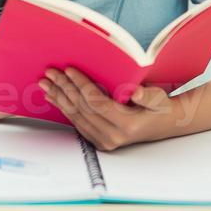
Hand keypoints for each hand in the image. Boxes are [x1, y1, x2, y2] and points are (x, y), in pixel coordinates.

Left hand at [38, 67, 180, 150]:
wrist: (164, 124)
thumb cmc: (160, 107)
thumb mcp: (159, 98)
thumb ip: (147, 96)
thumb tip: (135, 93)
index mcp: (127, 125)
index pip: (97, 103)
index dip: (81, 85)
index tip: (69, 69)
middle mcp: (113, 136)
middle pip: (82, 109)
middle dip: (64, 88)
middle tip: (50, 72)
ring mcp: (104, 141)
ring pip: (75, 117)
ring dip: (59, 98)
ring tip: (46, 83)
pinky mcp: (99, 140)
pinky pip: (77, 122)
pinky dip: (64, 107)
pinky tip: (55, 97)